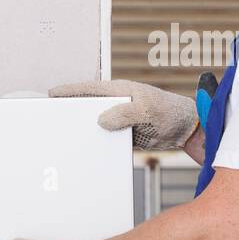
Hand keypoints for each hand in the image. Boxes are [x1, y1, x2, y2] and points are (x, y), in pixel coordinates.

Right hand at [48, 79, 197, 149]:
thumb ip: (125, 113)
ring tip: (65, 138)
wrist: (186, 128)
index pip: (89, 89)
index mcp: (119, 90)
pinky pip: (107, 138)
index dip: (69, 91)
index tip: (52, 93)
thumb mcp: (147, 109)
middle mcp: (117, 103)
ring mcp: (120, 119)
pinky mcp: (125, 134)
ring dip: (85, 130)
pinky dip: (98, 143)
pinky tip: (88, 150)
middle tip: (53, 119)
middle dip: (72, 111)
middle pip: (89, 107)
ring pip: (96, 124)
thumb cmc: (170, 111)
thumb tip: (101, 120)